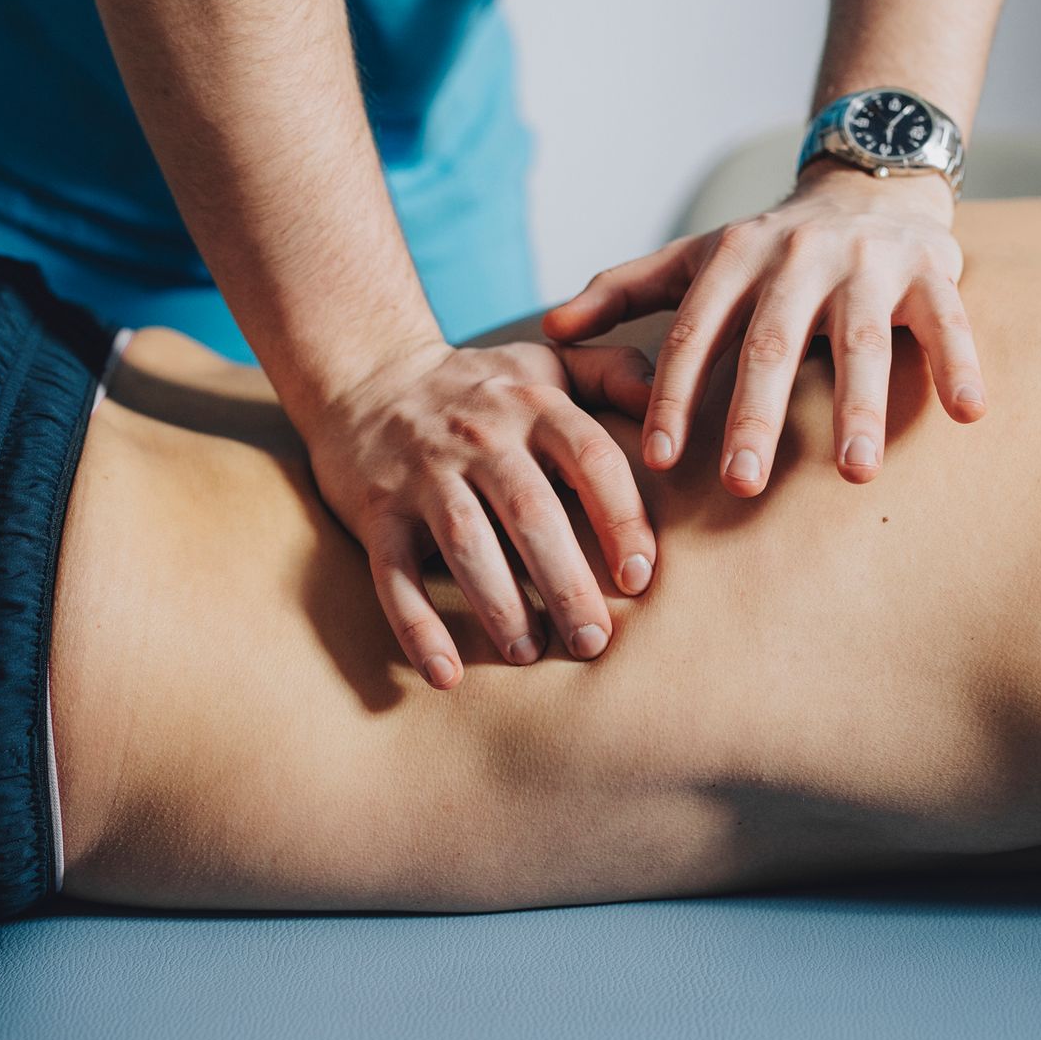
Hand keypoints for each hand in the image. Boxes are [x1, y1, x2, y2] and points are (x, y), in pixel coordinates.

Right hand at [307, 339, 657, 688]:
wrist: (363, 374)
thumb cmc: (480, 387)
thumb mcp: (547, 365)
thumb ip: (615, 373)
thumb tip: (677, 396)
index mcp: (533, 405)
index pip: (589, 457)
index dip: (619, 516)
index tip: (640, 577)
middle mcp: (479, 435)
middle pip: (530, 511)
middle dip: (566, 581)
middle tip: (594, 642)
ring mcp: (423, 473)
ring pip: (467, 542)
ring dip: (500, 605)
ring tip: (530, 654)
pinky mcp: (376, 509)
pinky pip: (394, 572)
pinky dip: (416, 625)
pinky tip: (446, 674)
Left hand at [543, 165, 983, 495]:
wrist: (869, 180)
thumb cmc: (770, 247)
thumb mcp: (696, 259)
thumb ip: (623, 291)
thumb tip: (546, 329)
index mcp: (734, 257)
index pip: (694, 333)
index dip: (673, 395)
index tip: (656, 461)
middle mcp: (798, 255)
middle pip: (771, 343)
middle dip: (755, 415)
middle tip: (740, 486)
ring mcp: (868, 262)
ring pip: (860, 339)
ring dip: (859, 406)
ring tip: (856, 474)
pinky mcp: (932, 269)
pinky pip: (948, 320)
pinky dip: (960, 362)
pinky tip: (969, 412)